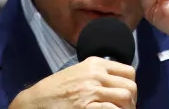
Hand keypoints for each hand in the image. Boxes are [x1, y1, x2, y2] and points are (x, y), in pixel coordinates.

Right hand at [10, 57, 136, 108]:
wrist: (36, 102)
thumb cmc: (56, 90)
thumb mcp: (79, 73)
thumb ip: (98, 75)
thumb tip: (118, 85)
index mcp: (95, 63)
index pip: (129, 72)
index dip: (131, 87)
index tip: (126, 98)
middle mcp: (95, 74)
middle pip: (131, 87)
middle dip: (132, 102)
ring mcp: (91, 91)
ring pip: (126, 98)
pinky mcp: (86, 107)